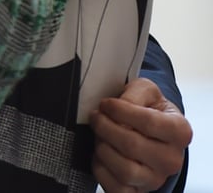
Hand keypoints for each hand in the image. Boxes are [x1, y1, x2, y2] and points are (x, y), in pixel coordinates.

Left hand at [90, 77, 191, 192]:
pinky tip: (100, 154)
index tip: (106, 104)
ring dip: (103, 148)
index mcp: (179, 131)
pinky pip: (115, 187)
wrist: (150, 132)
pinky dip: (101, 169)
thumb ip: (134, 94)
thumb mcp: (145, 92)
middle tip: (96, 117)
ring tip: (98, 135)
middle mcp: (172, 159)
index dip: (121, 111)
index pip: (149, 123)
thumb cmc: (148, 110)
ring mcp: (156, 178)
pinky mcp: (138, 190)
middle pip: (132, 146)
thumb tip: (119, 105)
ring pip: (125, 170)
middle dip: (105, 127)